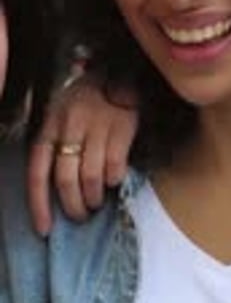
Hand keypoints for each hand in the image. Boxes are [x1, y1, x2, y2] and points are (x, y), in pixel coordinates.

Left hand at [27, 78, 137, 234]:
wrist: (118, 74)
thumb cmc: (86, 103)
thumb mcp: (60, 119)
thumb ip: (55, 146)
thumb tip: (56, 190)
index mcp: (49, 127)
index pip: (37, 172)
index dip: (39, 204)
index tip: (45, 229)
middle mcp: (69, 127)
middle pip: (65, 179)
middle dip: (72, 206)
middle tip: (80, 215)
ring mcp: (95, 126)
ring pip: (89, 176)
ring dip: (93, 197)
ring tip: (96, 202)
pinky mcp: (121, 127)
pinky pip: (115, 165)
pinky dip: (114, 180)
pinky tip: (114, 182)